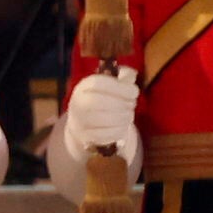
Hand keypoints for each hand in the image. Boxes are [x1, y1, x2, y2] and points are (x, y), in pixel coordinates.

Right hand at [45, 63, 141, 192]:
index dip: (120, 88)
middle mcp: (78, 102)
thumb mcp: (110, 85)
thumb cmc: (102, 100)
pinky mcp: (85, 137)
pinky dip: (118, 131)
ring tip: (129, 115)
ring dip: (123, 118)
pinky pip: (104, 135)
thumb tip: (132, 75)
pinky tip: (123, 126)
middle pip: (100, 102)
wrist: (82, 124)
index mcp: (84, 86)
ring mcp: (79, 121)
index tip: (135, 92)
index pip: (99, 84)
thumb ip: (123, 77)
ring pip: (103, 120)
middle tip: (132, 105)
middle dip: (122, 104)